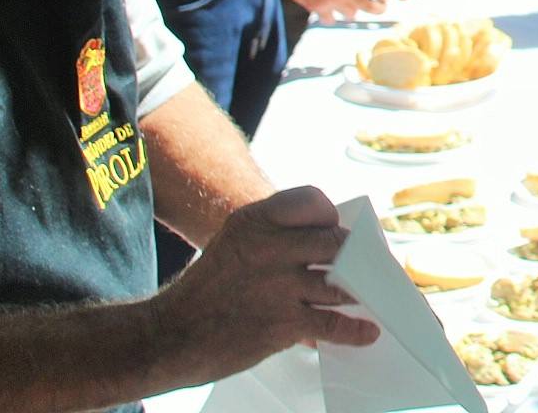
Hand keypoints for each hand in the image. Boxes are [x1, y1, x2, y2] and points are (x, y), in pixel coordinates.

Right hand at [151, 187, 376, 388]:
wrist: (168, 336)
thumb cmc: (204, 291)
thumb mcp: (233, 243)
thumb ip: (273, 237)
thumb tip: (324, 243)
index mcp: (254, 221)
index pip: (313, 201)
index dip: (330, 216)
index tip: (335, 230)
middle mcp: (268, 247)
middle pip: (334, 241)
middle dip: (353, 255)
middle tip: (363, 266)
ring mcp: (278, 285)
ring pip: (340, 281)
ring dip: (358, 291)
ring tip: (369, 295)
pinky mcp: (283, 321)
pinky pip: (332, 322)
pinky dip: (354, 329)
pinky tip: (366, 331)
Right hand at [275, 0, 395, 21]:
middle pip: (374, 7)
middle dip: (379, 7)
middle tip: (377, 5)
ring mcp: (331, 0)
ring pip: (353, 15)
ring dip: (354, 10)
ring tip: (350, 4)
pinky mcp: (317, 8)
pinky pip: (332, 19)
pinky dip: (333, 16)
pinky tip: (331, 8)